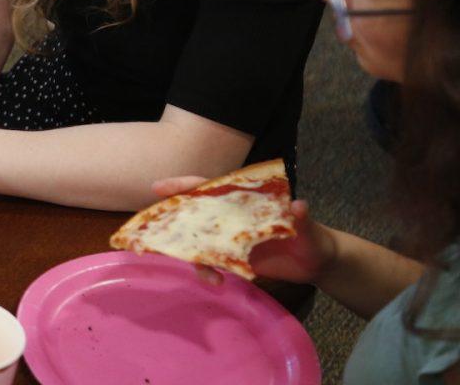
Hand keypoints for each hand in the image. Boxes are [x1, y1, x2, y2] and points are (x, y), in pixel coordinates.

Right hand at [150, 177, 337, 285]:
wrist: (317, 263)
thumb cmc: (313, 236)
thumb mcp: (309, 227)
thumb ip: (301, 218)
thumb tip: (298, 206)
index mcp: (244, 200)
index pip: (209, 186)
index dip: (183, 185)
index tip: (159, 187)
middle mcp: (231, 216)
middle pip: (194, 212)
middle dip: (171, 219)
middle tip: (152, 231)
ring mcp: (230, 238)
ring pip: (199, 242)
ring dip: (194, 257)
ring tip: (208, 276)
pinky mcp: (233, 259)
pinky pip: (211, 263)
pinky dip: (208, 272)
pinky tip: (217, 283)